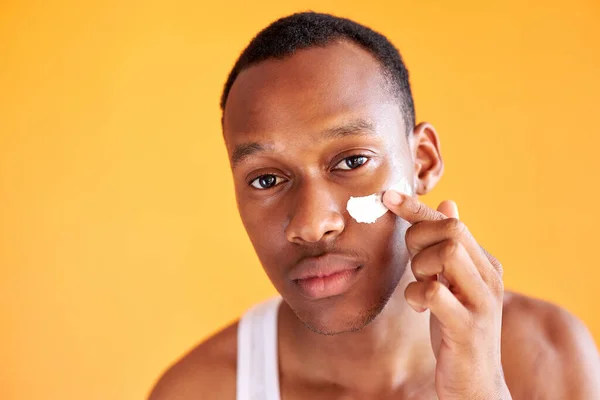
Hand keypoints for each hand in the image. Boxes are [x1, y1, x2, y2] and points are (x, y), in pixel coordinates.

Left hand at [382, 191, 511, 399]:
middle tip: (415, 266)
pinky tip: (417, 306)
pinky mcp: (468, 327)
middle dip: (418, 240)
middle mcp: (490, 277)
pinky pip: (434, 291)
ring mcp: (482, 302)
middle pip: (450, 230)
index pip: (450, 221)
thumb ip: (451, 247)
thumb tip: (449, 204)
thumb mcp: (453, 284)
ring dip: (419, 267)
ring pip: (446, 253)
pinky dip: (416, 294)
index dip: (417, 207)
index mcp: (485, 263)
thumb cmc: (457, 328)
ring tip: (420, 287)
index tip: (387, 196)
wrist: (476, 384)